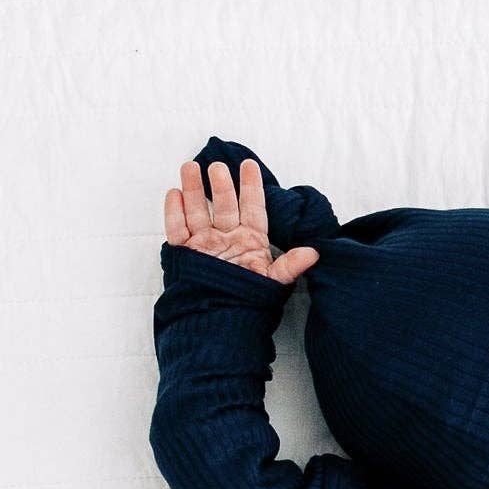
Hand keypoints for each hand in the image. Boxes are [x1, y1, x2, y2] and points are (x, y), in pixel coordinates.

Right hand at [164, 156, 319, 287]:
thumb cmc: (249, 301)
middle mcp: (227, 237)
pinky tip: (174, 193)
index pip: (252, 207)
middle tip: (217, 166)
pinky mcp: (186, 253)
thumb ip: (290, 266)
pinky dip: (175, 213)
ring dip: (194, 190)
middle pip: (223, 205)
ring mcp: (205, 243)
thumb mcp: (272, 283)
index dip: (251, 187)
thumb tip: (314, 253)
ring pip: (198, 211)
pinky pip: (178, 230)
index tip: (249, 166)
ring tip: (190, 167)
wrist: (221, 322)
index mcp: (250, 239)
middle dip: (220, 185)